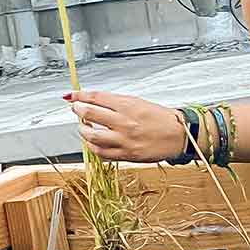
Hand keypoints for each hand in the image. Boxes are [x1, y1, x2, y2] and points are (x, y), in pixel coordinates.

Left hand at [65, 89, 186, 162]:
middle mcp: (124, 122)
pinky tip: (92, 142)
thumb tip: (95, 101)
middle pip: (91, 113)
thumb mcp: (139, 103)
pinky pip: (101, 152)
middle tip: (76, 108)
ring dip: (83, 130)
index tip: (71, 95)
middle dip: (78, 110)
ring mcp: (124, 140)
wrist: (178, 135)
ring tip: (83, 126)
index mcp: (128, 106)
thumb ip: (116, 103)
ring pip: (92, 136)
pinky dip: (92, 147)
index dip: (80, 95)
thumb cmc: (160, 118)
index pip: (97, 97)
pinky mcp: (126, 154)